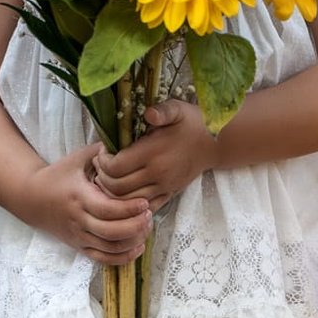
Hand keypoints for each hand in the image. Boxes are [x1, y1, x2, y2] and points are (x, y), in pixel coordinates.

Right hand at [19, 143, 152, 264]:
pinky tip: (137, 247)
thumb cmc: (59, 175)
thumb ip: (101, 151)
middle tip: (149, 216)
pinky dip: (122, 257)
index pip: (107, 209)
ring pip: (109, 248)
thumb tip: (126, 140)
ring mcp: (78, 236)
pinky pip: (102, 259)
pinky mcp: (79, 246)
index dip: (129, 209)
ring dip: (132, 242)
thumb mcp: (78, 159)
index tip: (145, 203)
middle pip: (110, 232)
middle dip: (135, 227)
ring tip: (146, 228)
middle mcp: (78, 220)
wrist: (31, 198)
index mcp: (79, 197)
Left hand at [89, 99, 215, 209]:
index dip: (103, 160)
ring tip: (109, 176)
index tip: (103, 150)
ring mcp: (163, 187)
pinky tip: (124, 190)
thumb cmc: (193, 123)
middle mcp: (157, 174)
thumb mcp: (178, 109)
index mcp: (155, 153)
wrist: (216, 143)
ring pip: (126, 202)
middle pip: (116, 187)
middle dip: (102, 176)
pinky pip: (142, 207)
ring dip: (111, 192)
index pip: (116, 167)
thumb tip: (148, 113)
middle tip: (101, 164)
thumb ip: (162, 111)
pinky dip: (128, 203)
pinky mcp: (169, 195)